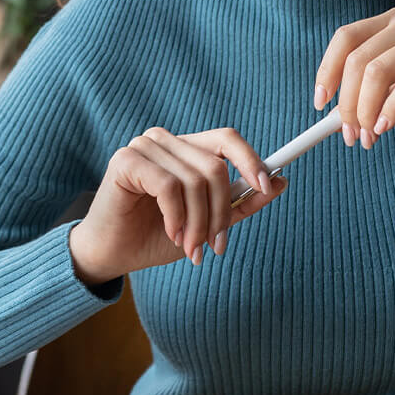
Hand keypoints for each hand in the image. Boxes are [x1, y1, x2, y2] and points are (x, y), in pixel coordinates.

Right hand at [68, 127, 288, 285]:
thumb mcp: (208, 222)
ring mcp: (144, 146)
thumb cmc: (155, 236)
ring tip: (191, 247)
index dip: (251, 159)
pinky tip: (171, 233)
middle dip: (221, 212)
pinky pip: (169, 186)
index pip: (227, 139)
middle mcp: (165, 140)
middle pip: (215, 166)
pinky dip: (176, 216)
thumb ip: (240, 202)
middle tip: (215, 245)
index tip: (269, 186)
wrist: (112, 254)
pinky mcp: (127, 160)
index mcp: (185, 148)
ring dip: (198, 222)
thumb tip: (281, 182)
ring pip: (195, 180)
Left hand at [313, 7, 394, 148]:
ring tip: (369, 137)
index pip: (345, 39)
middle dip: (347, 103)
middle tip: (350, 135)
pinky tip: (386, 127)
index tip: (320, 104)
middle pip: (357, 60)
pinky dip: (392, 108)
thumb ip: (374, 94)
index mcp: (392, 21)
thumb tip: (337, 117)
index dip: (327, 72)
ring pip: (378, 72)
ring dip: (366, 111)